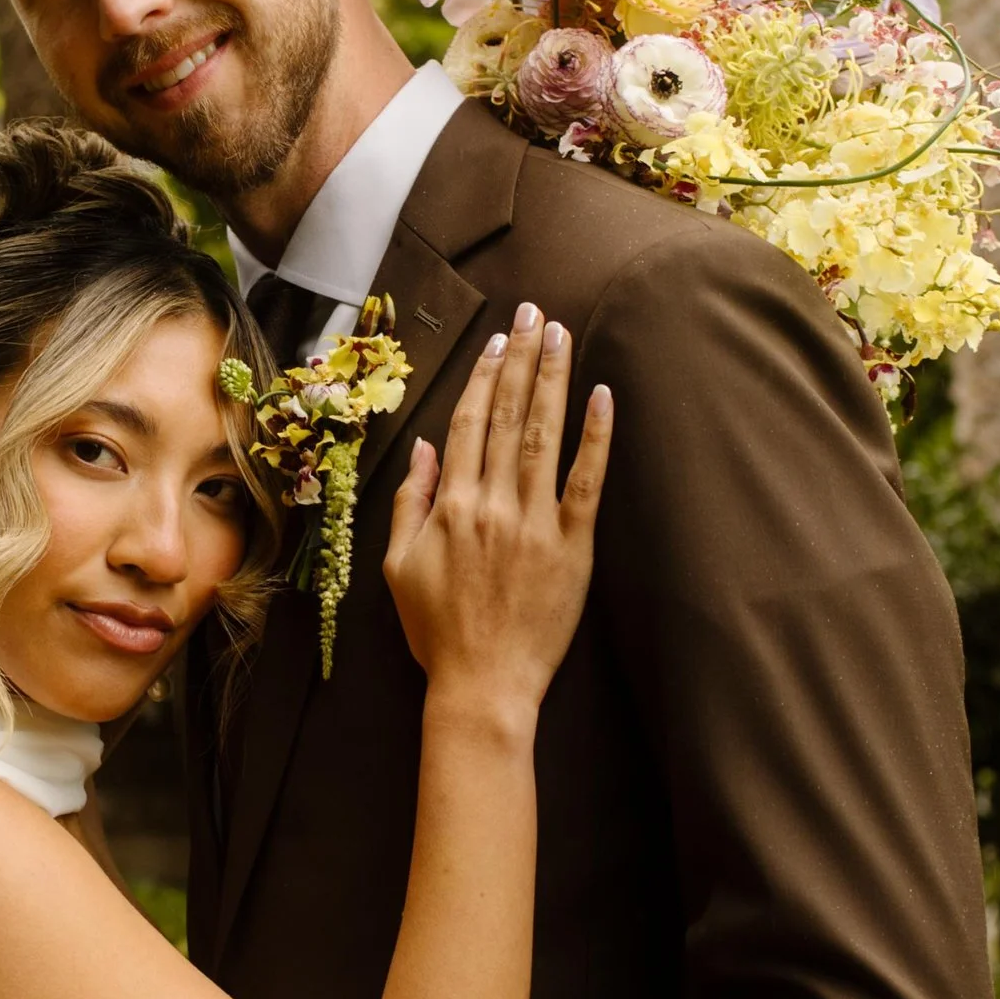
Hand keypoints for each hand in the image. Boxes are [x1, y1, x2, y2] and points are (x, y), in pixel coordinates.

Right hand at [385, 302, 610, 712]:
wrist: (482, 686)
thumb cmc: (436, 631)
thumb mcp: (397, 565)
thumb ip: (410, 501)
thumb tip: (424, 446)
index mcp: (449, 506)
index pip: (468, 423)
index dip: (484, 376)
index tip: (498, 339)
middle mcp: (491, 505)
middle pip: (507, 416)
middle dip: (522, 359)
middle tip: (535, 312)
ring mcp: (535, 524)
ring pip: (543, 436)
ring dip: (553, 380)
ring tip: (561, 335)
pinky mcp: (572, 548)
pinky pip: (586, 484)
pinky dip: (595, 439)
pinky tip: (602, 398)